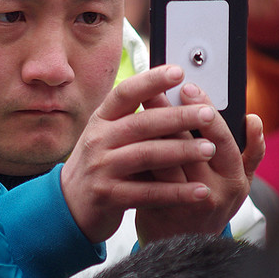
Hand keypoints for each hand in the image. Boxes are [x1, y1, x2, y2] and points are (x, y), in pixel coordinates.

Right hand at [62, 65, 232, 243]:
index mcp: (101, 119)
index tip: (178, 72)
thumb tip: (175, 96)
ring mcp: (101, 168)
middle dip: (179, 117)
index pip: (126, 93)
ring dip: (181, 152)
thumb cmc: (99, 165)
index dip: (151, 80)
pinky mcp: (108, 196)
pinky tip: (200, 191)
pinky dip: (177, 192)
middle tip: (209, 114)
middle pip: (142, 123)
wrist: (69, 205)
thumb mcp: (108, 135)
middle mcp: (98, 140)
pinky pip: (148, 193)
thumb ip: (135, 119)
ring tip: (209, 149)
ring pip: (146, 155)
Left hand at [134, 82, 263, 244]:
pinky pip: (148, 179)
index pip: (222, 138)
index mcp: (236, 178)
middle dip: (169, 114)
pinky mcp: (163, 212)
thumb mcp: (240, 182)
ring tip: (136, 110)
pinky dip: (138, 157)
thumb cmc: (212, 204)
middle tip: (153, 90)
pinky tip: (127, 138)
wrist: (188, 247)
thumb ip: (251, 152)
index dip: (204, 110)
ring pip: (165, 162)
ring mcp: (188, 205)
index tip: (187, 87)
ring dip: (149, 133)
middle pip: (189, 146)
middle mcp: (216, 192)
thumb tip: (253, 119)